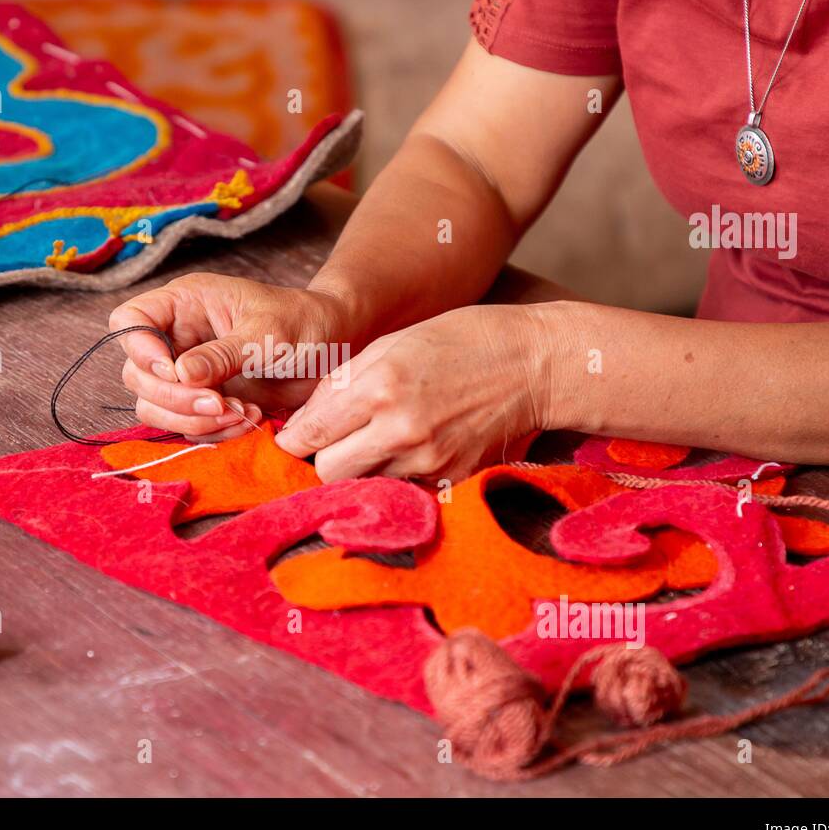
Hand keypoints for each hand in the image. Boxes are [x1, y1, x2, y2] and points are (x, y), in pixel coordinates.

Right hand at [109, 273, 353, 440]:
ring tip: (242, 415)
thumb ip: (222, 354)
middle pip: (137, 375)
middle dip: (174, 398)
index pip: (129, 321)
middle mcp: (178, 338)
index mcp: (185, 304)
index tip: (175, 371)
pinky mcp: (204, 402)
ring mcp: (188, 373)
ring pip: (155, 408)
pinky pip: (186, 427)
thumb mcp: (266, 332)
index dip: (139, 349)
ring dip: (193, 421)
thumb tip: (180, 375)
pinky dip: (213, 432)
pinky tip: (250, 422)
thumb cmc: (302, 322)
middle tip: (218, 404)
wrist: (334, 348)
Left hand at [273, 305, 551, 480]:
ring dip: (361, 468)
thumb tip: (303, 421)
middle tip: (335, 440)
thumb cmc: (460, 341)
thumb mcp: (392, 343)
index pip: (310, 435)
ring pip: (364, 484)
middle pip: (328, 472)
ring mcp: (429, 461)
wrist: (533, 364)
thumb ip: (343, 383)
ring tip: (378, 439)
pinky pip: (403, 488)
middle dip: (324, 457)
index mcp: (380, 387)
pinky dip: (396, 475)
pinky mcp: (452, 478)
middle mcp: (401, 430)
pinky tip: (410, 449)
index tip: (294, 438)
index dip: (294, 439)